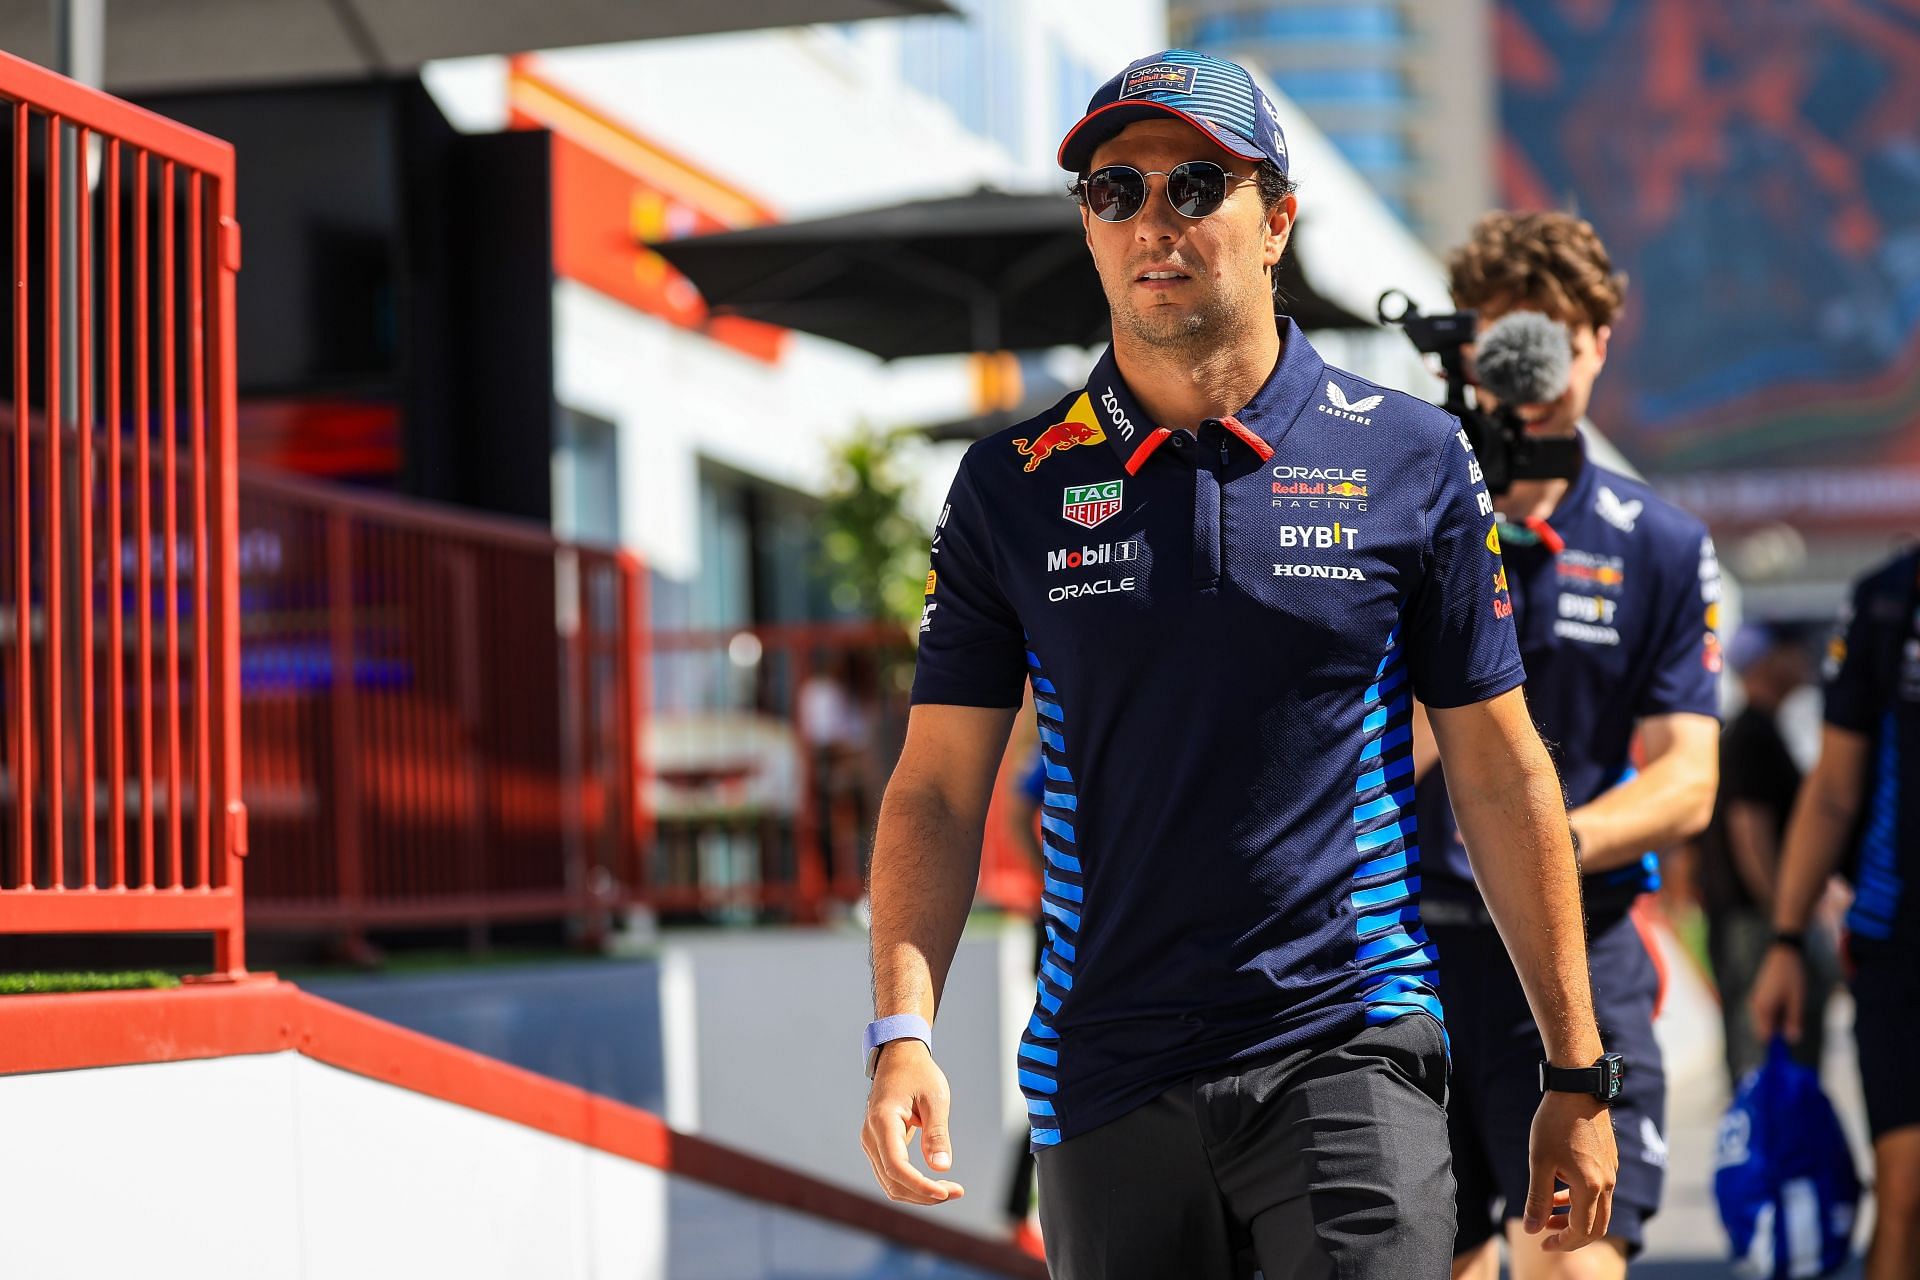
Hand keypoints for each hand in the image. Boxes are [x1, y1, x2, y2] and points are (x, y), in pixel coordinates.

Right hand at [859, 1039, 965, 1204]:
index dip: (920, 1185)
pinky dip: (912, 1184)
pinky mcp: (877, 1146)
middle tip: (958, 1191)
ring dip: (918, 1193)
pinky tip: (934, 1183)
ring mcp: (870, 1142)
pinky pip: (891, 1174)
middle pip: (892, 1181)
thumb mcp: (935, 1099)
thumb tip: (942, 1168)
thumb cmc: (918, 1074)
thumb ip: (937, 1134)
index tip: (946, 1192)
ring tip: (949, 1189)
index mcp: (882, 1121)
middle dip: (924, 1194)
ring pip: (890, 1183)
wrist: (898, 1057)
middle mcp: (870, 1136)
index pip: (897, 1166)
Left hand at [1523, 1090, 1616, 1250]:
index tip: (1542, 1243)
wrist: (1578, 1088)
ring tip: (1548, 1212)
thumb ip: (1537, 1198)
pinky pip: (1599, 1191)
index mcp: (1590, 1187)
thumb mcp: (1539, 1162)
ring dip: (1574, 1216)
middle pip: (1596, 1227)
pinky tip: (1559, 1188)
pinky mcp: (1610, 1161)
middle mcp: (1607, 1183)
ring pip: (1598, 1209)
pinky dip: (1580, 1199)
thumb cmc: (1554, 1122)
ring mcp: (1611, 1172)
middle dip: (1570, 1235)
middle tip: (1546, 1234)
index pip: (1581, 1231)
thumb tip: (1532, 1229)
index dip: (1562, 1242)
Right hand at [1749, 943, 1806, 1042]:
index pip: (1763, 1035)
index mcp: (1761, 1008)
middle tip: (1795, 1031)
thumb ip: (1793, 1020)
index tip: (1788, 1049)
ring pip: (1766, 1020)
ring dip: (1778, 1024)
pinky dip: (1777, 1016)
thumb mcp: (1796, 999)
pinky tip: (1789, 1008)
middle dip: (1778, 1035)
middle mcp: (1755, 1005)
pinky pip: (1767, 1012)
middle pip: (1764, 1029)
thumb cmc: (1791, 976)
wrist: (1784, 953)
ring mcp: (1757, 999)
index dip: (1774, 1045)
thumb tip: (1792, 1039)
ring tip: (1794, 1017)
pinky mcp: (1761, 995)